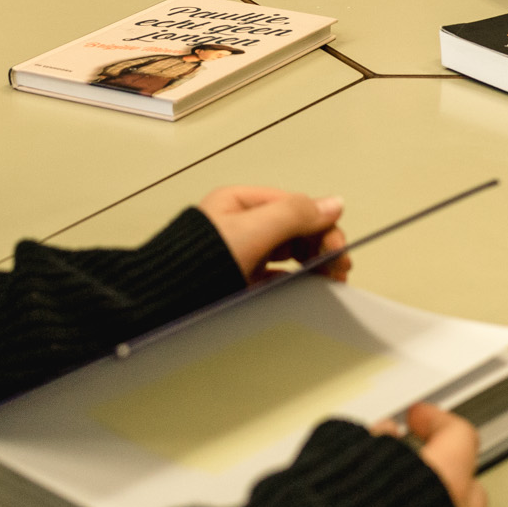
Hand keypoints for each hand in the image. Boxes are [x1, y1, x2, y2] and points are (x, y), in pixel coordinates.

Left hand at [197, 187, 349, 283]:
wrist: (167, 303)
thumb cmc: (196, 263)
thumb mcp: (252, 229)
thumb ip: (295, 214)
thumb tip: (333, 203)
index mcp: (239, 203)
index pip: (293, 206)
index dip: (321, 223)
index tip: (337, 245)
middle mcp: (240, 225)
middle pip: (294, 229)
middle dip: (321, 245)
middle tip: (339, 265)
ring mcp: (241, 254)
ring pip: (290, 253)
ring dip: (314, 263)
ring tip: (332, 278)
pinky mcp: (241, 280)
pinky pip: (278, 275)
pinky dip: (297, 280)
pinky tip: (309, 288)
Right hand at [375, 403, 486, 506]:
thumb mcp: (342, 455)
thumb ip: (370, 440)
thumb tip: (382, 434)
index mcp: (443, 478)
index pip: (459, 436)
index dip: (436, 420)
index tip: (417, 417)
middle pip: (467, 480)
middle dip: (442, 464)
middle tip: (413, 455)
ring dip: (432, 501)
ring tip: (397, 491)